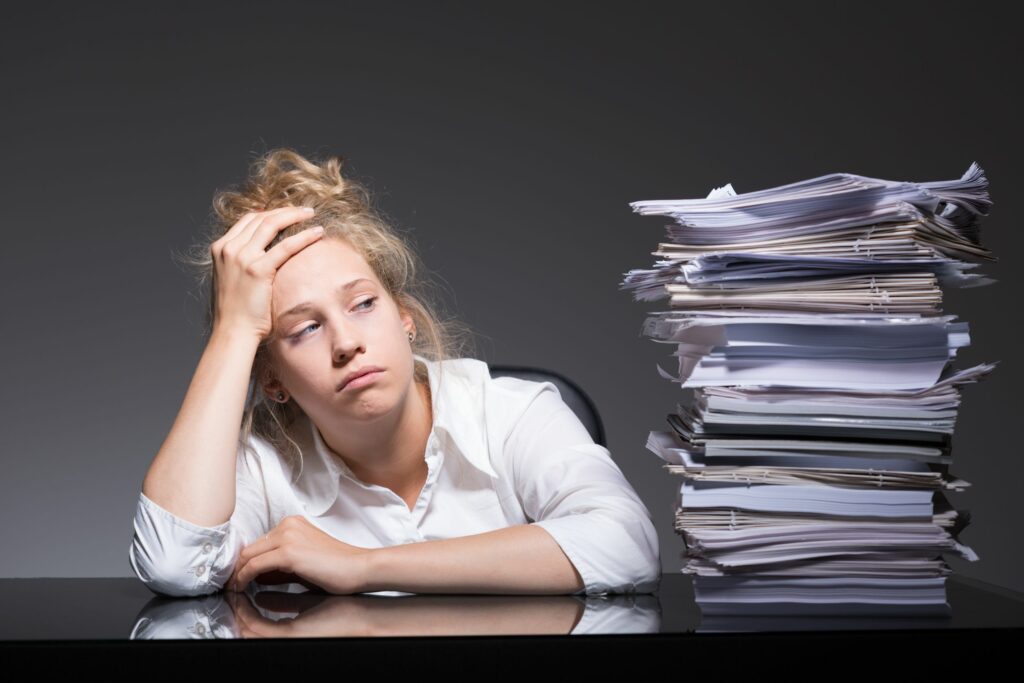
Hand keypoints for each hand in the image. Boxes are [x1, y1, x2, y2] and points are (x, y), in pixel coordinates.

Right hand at [210, 205, 324, 340]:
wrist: (233, 331)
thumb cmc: (237, 310)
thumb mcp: (233, 278)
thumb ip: (242, 261)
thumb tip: (263, 252)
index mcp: (220, 248)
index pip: (248, 220)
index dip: (270, 212)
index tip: (287, 212)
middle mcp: (229, 248)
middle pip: (260, 218)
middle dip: (284, 211)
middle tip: (304, 210)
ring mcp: (241, 257)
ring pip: (272, 225)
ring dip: (294, 216)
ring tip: (311, 214)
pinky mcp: (257, 270)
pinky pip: (285, 246)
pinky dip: (303, 236)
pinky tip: (317, 233)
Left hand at [226, 515, 373, 594]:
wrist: (359, 568)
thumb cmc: (336, 569)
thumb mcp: (303, 563)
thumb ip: (279, 566)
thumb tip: (255, 576)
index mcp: (292, 523)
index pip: (258, 543)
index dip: (244, 562)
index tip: (237, 577)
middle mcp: (287, 525)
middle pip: (249, 548)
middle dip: (237, 568)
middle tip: (229, 585)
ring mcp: (287, 536)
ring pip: (248, 556)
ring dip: (237, 574)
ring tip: (232, 589)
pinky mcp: (288, 552)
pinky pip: (254, 566)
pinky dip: (243, 578)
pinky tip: (240, 588)